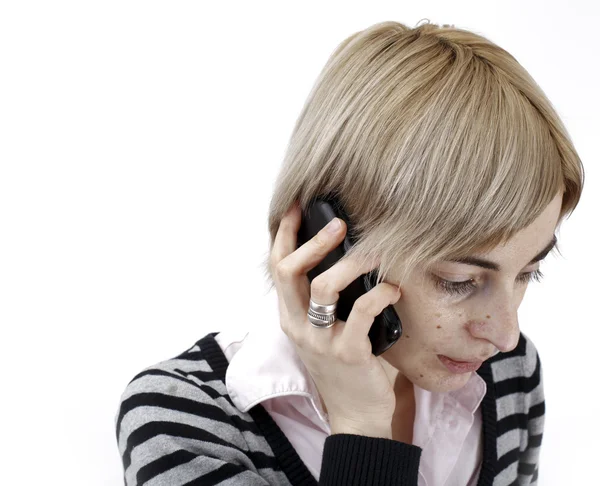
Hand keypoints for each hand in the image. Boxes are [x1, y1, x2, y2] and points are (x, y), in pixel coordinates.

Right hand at [270, 200, 401, 437]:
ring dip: (350, 262)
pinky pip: (361, 311)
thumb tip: (347, 255)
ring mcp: (319, 340)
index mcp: (290, 317)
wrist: (357, 414)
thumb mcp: (325, 330)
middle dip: (312, 240)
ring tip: (373, 252)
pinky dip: (380, 293)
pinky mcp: (347, 352)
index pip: (278, 267)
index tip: (297, 206)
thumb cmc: (346, 366)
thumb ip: (325, 300)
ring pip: (322, 287)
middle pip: (288, 271)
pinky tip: (393, 289)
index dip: (285, 234)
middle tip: (338, 223)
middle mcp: (297, 326)